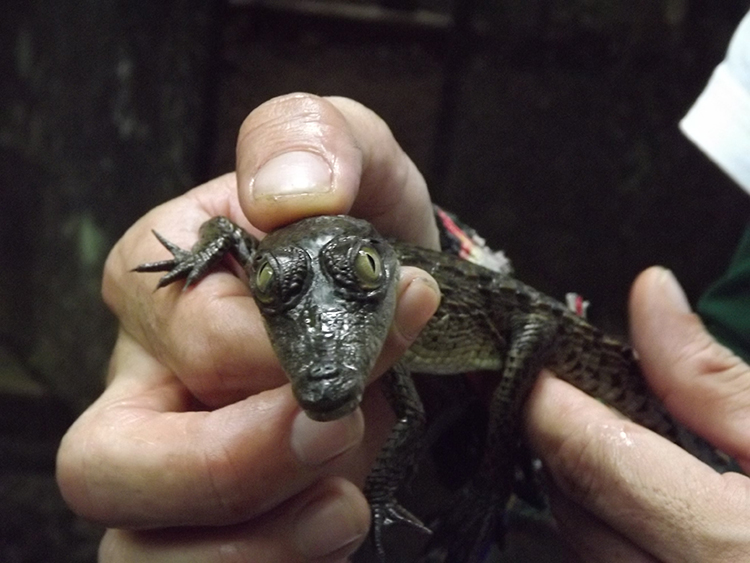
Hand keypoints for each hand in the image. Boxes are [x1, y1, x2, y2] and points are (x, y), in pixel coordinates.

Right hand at [56, 94, 440, 562]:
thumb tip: (288, 194)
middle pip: (109, 463)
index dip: (289, 344)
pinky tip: (334, 524)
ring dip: (248, 543)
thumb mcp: (355, 160)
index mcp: (164, 284)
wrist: (406, 305)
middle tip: (336, 431)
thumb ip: (311, 141)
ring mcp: (174, 465)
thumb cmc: (366, 234)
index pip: (192, 336)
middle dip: (230, 463)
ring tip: (343, 505)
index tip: (392, 322)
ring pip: (136, 547)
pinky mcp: (219, 523)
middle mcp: (148, 383)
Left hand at [525, 266, 749, 561]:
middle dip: (564, 441)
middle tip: (581, 391)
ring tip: (621, 441)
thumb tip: (651, 296)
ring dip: (585, 489)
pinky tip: (642, 501)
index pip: (595, 460)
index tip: (534, 361)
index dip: (547, 402)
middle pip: (575, 507)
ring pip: (583, 547)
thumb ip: (713, 377)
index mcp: (727, 550)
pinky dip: (610, 528)